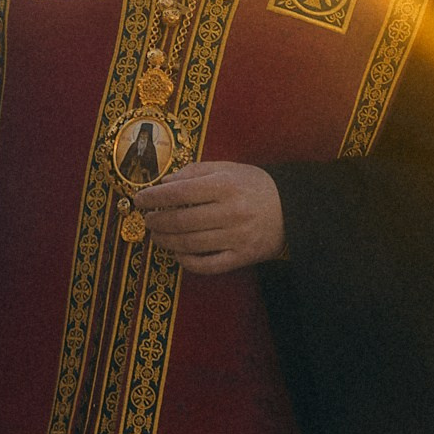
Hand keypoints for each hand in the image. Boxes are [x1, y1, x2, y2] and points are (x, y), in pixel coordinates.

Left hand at [130, 161, 285, 274]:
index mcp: (226, 185)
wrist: (293, 209)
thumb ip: (195, 171)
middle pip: (181, 220)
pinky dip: (187, 261)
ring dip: (166, 240)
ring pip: (190, 243)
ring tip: (156, 235)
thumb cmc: (255, 186)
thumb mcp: (228, 168)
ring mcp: (237, 237)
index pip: (179, 192)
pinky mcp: (242, 257)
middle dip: (156, 221)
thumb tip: (163, 183)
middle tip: (147, 219)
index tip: (139, 199)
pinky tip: (177, 252)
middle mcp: (231, 212)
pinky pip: (207, 265)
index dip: (154, 197)